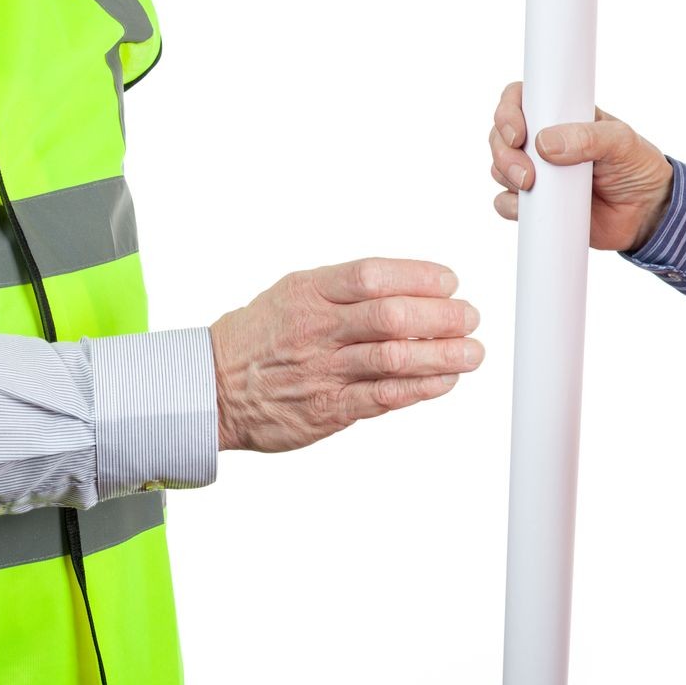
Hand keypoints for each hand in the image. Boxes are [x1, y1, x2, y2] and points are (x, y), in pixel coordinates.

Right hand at [209, 258, 482, 452]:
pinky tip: (444, 381)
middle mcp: (317, 328)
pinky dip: (420, 389)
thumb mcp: (295, 291)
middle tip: (470, 317)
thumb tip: (411, 284)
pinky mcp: (327, 408)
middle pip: (390, 316)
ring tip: (472, 352)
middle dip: (442, 316)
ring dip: (442, 355)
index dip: (419, 277)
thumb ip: (346, 288)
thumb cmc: (263, 335)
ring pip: (393, 358)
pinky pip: (382, 397)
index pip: (372, 276)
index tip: (450, 282)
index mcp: (310, 291)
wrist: (213, 386)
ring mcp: (322, 370)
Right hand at [488, 81, 674, 251]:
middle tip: (526, 174)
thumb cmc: (638, 167)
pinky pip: (506, 203)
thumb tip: (544, 144)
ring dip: (505, 176)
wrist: (648, 214)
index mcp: (561, 115)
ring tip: (533, 187)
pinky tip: (528, 209)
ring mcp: (538, 173)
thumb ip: (588, 138)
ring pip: (498, 167)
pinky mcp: (537, 205)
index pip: (520, 99)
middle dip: (503, 152)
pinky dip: (509, 206)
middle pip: (500, 135)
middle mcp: (542, 141)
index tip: (517, 133)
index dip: (507, 111)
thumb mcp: (622, 142)